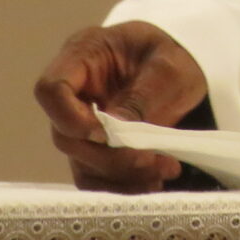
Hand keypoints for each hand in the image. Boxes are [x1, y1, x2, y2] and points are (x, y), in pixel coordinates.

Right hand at [32, 21, 209, 191]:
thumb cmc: (175, 54)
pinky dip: (123, 185)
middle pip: (66, 136)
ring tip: (163, 172)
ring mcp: (82, 122)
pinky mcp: (95, 147)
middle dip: (110, 156)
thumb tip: (114, 135)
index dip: (70, 118)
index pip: (51, 89)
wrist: (188, 64)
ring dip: (121, 176)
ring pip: (82, 163)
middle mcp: (76, 91)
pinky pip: (97, 176)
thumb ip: (142, 98)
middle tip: (152, 161)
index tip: (107, 134)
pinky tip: (152, 182)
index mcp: (84, 55)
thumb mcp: (169, 67)